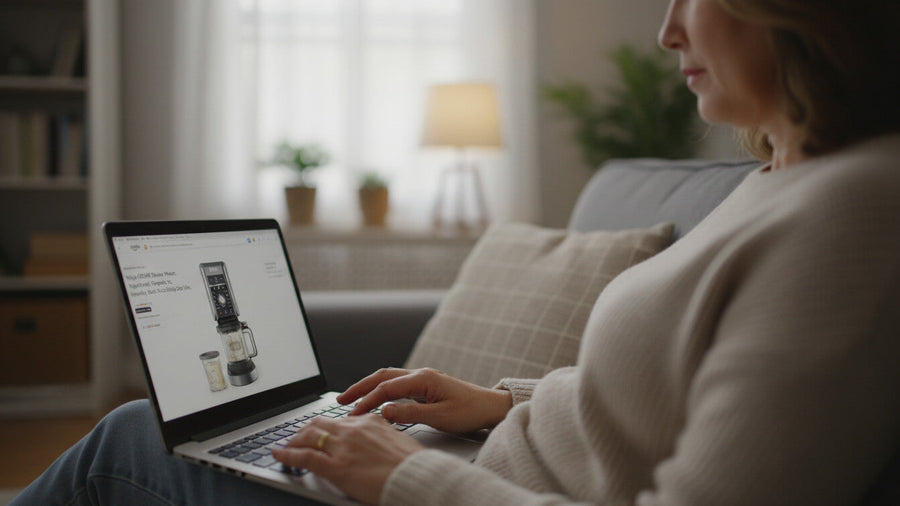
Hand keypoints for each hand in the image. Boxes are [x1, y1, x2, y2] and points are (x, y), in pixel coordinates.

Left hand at [272, 414, 422, 504]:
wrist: (417, 478)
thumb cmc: (413, 465)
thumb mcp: (398, 441)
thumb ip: (382, 436)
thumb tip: (375, 442)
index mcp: (370, 421)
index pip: (340, 420)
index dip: (325, 427)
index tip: (320, 432)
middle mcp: (353, 429)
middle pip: (319, 424)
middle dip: (305, 431)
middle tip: (297, 438)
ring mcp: (343, 447)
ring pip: (308, 437)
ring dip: (294, 441)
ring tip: (286, 447)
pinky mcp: (336, 466)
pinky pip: (304, 456)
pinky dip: (287, 454)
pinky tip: (279, 455)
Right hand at [337, 367, 512, 433]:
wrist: (490, 407)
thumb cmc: (470, 411)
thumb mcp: (440, 417)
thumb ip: (411, 414)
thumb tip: (385, 411)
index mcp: (423, 379)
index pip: (386, 388)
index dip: (366, 401)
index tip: (352, 414)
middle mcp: (420, 374)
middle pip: (382, 377)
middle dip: (359, 387)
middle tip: (340, 400)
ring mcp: (423, 379)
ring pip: (388, 379)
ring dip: (369, 387)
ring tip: (351, 399)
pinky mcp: (425, 386)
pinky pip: (397, 385)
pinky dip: (381, 390)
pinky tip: (374, 400)